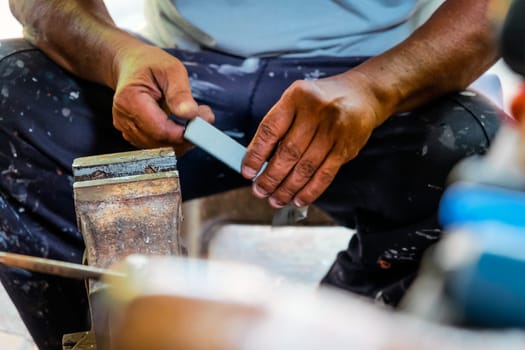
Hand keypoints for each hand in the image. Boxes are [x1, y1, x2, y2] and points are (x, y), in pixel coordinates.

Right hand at [111, 44, 213, 153]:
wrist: (132, 65)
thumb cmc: (150, 64)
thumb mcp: (171, 69)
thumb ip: (180, 93)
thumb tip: (189, 113)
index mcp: (129, 100)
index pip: (160, 130)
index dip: (184, 133)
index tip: (202, 123)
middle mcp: (124, 118)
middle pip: (160, 143)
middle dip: (186, 136)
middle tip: (203, 117)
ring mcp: (127, 129)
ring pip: (160, 148)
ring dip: (181, 139)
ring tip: (192, 118)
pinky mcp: (134, 135)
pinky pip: (157, 146)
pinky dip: (174, 140)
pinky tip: (181, 125)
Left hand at [241, 72, 386, 207]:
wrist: (363, 94)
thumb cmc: (321, 101)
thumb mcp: (297, 101)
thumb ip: (279, 126)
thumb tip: (259, 161)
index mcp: (296, 97)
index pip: (270, 130)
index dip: (256, 154)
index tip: (247, 172)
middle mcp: (316, 112)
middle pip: (288, 152)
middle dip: (271, 177)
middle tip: (260, 191)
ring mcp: (333, 130)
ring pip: (305, 167)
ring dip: (288, 188)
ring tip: (276, 199)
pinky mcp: (346, 147)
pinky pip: (325, 175)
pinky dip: (310, 191)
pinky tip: (298, 200)